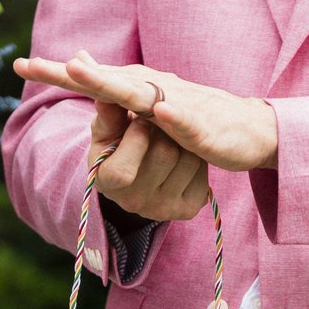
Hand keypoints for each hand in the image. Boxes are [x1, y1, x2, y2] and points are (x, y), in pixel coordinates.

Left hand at [14, 50, 278, 173]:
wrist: (250, 129)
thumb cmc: (195, 116)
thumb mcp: (147, 104)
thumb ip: (113, 87)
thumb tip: (80, 59)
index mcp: (140, 86)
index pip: (93, 78)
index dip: (56, 73)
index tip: (18, 65)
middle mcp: (156, 89)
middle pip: (110, 80)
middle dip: (78, 75)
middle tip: (44, 65)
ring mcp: (180, 105)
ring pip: (143, 96)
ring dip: (113, 86)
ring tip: (83, 76)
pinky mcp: (203, 127)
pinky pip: (186, 121)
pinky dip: (173, 117)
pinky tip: (159, 113)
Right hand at [88, 101, 210, 222]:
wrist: (138, 172)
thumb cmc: (118, 143)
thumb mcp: (107, 129)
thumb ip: (108, 115)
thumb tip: (106, 99)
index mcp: (107, 184)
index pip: (122, 172)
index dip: (135, 140)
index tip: (140, 119)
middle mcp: (134, 202)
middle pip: (164, 154)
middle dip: (164, 130)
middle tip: (159, 123)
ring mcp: (162, 209)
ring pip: (188, 159)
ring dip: (183, 139)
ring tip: (170, 136)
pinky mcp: (187, 208)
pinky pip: (202, 171)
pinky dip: (196, 155)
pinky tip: (182, 153)